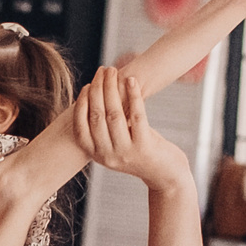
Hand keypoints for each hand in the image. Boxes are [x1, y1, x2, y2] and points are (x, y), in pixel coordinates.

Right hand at [73, 69, 191, 191]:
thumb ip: (103, 130)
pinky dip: (133, 95)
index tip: (88, 85)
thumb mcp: (115, 147)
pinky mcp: (144, 146)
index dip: (82, 103)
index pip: (80, 126)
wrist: (165, 175)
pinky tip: (131, 80)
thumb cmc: (139, 154)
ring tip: (113, 71)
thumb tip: (92, 98)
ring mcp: (126, 152)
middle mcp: (108, 155)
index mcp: (96, 154)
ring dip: (112, 88)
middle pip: (97, 116)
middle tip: (102, 70)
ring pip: (114, 114)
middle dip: (98, 89)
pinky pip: (136, 115)